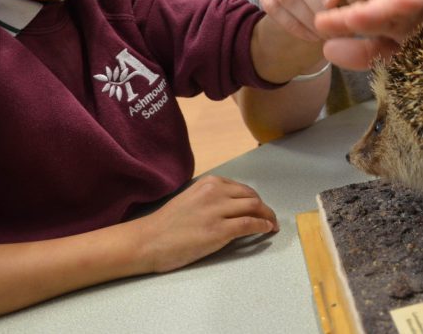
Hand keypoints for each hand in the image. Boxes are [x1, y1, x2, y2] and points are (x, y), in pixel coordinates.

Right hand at [139, 175, 277, 272]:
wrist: (150, 239)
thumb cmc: (167, 223)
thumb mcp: (191, 199)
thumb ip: (211, 198)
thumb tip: (231, 207)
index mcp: (208, 182)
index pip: (241, 188)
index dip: (255, 199)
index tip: (260, 207)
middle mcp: (215, 192)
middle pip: (251, 196)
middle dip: (264, 207)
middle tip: (270, 218)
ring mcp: (218, 211)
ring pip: (254, 208)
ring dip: (268, 216)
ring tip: (272, 225)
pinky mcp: (220, 231)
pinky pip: (250, 225)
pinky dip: (262, 226)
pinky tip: (267, 230)